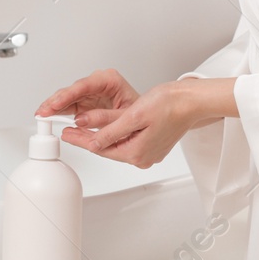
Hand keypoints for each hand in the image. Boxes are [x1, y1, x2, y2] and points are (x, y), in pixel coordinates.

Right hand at [35, 68, 139, 119]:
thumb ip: (105, 119)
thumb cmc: (142, 113)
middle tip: (44, 111)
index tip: (56, 103)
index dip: (68, 94)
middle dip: (56, 100)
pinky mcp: (85, 102)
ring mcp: (90, 93)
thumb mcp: (127, 116)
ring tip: (42, 114)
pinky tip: (48, 116)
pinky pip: (68, 105)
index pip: (84, 85)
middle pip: (72, 89)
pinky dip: (58, 111)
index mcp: (110, 81)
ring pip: (67, 96)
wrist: (146, 118)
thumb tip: (81, 120)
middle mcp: (98, 84)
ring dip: (53, 106)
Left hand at [58, 81, 195, 168]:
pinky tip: (106, 128)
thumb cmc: (168, 105)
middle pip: (108, 149)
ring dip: (100, 137)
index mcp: (137, 153)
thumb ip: (111, 131)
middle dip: (87, 139)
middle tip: (69, 132)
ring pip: (117, 145)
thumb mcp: (133, 115)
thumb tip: (93, 143)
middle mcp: (143, 157)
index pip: (101, 148)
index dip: (81, 140)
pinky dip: (115, 135)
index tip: (67, 134)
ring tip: (82, 128)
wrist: (190, 102)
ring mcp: (149, 153)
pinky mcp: (153, 145)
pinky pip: (128, 142)